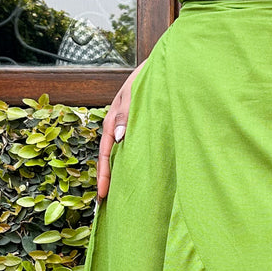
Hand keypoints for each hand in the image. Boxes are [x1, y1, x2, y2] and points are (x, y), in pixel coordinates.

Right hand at [96, 59, 146, 201]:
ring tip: (122, 197)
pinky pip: (136, 149)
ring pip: (123, 156)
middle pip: (111, 158)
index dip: (104, 175)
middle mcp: (120, 127)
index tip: (103, 196)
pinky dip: (134, 163)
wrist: (168, 65)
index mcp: (113, 120)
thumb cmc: (149, 76)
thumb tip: (119, 138)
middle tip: (108, 205)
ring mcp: (131, 129)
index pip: (105, 153)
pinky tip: (139, 176)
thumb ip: (126, 114)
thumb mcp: (134, 93)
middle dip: (109, 180)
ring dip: (122, 174)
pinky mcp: (144, 128)